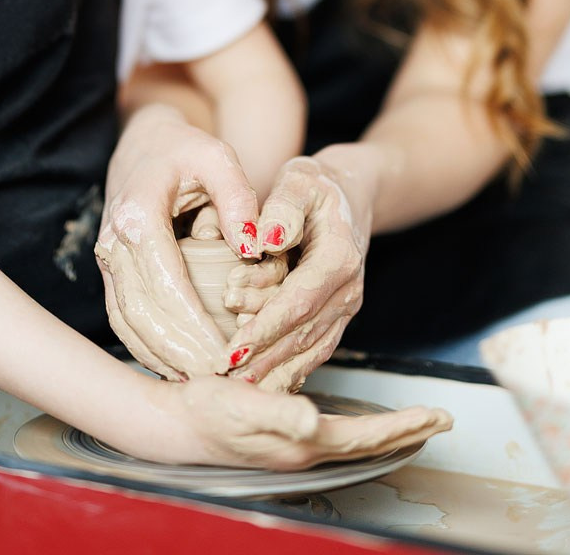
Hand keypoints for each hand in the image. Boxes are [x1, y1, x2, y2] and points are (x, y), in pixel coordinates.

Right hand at [95, 105, 260, 379]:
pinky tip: (178, 368)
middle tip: (218, 382)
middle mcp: (113, 242)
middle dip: (178, 352)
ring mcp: (108, 260)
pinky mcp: (112, 272)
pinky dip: (147, 348)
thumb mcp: (217, 156)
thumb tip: (252, 246)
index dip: (192, 324)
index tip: (224, 354)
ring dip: (160, 357)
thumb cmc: (184, 150)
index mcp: (137, 214)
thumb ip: (238, 197)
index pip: (165, 283)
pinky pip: (123, 319)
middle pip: (141, 312)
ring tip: (200, 385)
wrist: (145, 144)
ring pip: (126, 322)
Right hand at [139, 375, 451, 468]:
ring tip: (414, 421)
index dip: (402, 426)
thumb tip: (315, 422)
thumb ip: (278, 414)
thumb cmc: (205, 411)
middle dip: (406, 432)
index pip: (365, 435)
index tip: (436, 416)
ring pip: (354, 440)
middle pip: (367, 443)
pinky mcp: (282, 437)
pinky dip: (360, 428)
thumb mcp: (240, 406)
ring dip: (387, 431)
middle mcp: (303, 448)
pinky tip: (360, 422)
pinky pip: (335, 435)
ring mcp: (293, 445)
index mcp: (301, 441)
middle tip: (441, 419)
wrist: (174, 423)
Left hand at [224, 152, 372, 391]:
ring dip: (272, 371)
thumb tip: (265, 240)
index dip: (265, 327)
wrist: (348, 194)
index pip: (299, 301)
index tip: (233, 348)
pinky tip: (259, 386)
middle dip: (261, 357)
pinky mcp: (334, 319)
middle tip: (221, 374)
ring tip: (233, 387)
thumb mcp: (300, 181)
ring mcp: (344, 309)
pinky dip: (286, 371)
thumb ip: (283, 208)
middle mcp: (348, 291)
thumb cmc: (316, 186)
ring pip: (308, 351)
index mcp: (340, 258)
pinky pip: (311, 352)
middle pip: (302, 334)